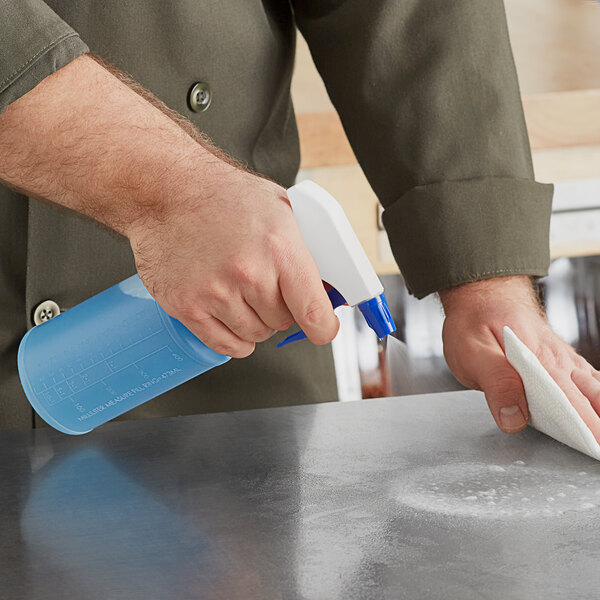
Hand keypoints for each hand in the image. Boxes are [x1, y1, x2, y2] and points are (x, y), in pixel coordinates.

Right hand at [0, 55, 338, 358]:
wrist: (166, 189)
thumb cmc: (222, 195)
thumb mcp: (280, 208)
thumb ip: (304, 248)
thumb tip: (324, 283)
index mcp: (280, 248)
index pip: (313, 312)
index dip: (323, 327)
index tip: (322, 328)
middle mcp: (248, 274)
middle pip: (283, 323)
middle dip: (281, 309)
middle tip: (266, 287)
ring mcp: (214, 293)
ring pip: (255, 335)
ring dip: (255, 322)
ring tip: (241, 292)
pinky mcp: (186, 307)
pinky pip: (224, 345)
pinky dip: (233, 338)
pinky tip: (231, 316)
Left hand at [440, 276, 599, 440]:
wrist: (483, 294)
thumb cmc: (475, 321)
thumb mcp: (472, 351)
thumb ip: (496, 383)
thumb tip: (514, 419)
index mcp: (542, 363)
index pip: (572, 404)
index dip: (587, 430)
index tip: (596, 450)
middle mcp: (561, 363)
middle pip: (594, 401)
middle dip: (599, 428)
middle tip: (598, 451)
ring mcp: (565, 362)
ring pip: (597, 393)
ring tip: (598, 442)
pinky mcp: (562, 364)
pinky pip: (591, 384)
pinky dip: (598, 401)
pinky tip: (596, 415)